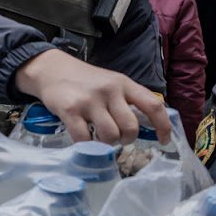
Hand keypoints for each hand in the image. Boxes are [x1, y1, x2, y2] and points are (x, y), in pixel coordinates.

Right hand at [13, 49, 170, 145]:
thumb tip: (146, 126)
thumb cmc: (85, 81)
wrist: (52, 69)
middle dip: (127, 139)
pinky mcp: (71, 110)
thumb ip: (127, 100)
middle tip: (118, 138)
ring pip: (110, 136)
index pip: (153, 105)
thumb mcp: (111, 82)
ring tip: (100, 138)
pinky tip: (85, 141)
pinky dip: (87, 146)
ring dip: (107, 144)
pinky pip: (85, 139)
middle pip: (130, 127)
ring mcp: (90, 101)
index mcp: (124, 83)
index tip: (164, 141)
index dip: (163, 126)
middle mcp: (110, 91)